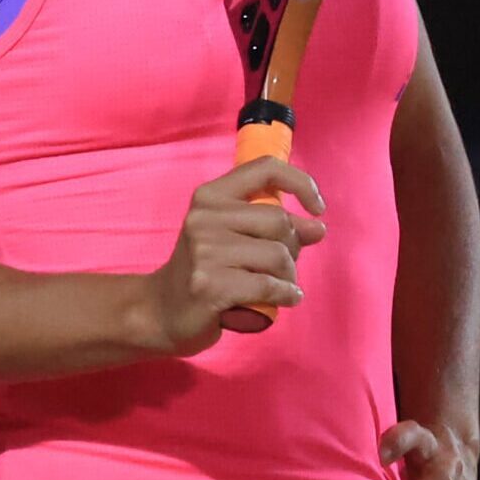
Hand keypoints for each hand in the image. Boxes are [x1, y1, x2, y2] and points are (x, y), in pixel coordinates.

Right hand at [136, 157, 327, 356]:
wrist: (162, 311)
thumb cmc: (205, 271)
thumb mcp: (235, 239)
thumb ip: (274, 228)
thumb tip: (317, 226)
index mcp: (210, 196)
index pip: (265, 168)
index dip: (301, 183)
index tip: (317, 208)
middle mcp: (204, 217)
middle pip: (279, 222)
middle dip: (293, 248)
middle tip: (285, 267)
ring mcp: (204, 251)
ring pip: (277, 255)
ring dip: (290, 276)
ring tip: (281, 286)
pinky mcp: (209, 285)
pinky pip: (268, 285)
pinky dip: (285, 294)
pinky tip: (286, 299)